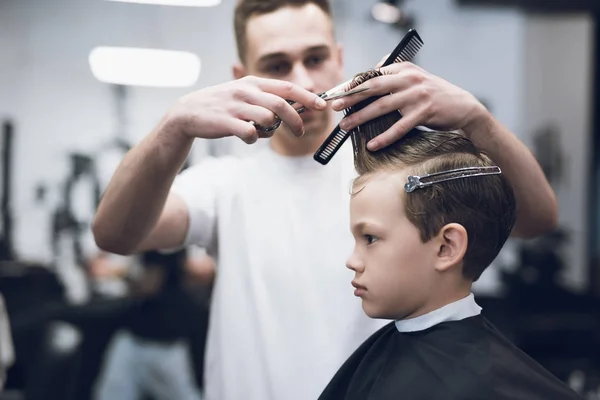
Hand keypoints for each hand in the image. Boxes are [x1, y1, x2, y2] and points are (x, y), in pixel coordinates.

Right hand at [167, 76, 326, 144]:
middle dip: (296, 120)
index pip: (287, 88)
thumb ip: (267, 101)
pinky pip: (250, 133)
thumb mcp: (244, 95)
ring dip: (271, 130)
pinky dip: (254, 138)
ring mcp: (236, 106)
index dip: (307, 97)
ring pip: (268, 119)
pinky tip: (247, 137)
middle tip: (300, 132)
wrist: (189, 112)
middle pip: (281, 105)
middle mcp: (246, 92)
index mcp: (253, 83)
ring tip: (261, 132)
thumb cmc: (223, 105)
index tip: (322, 106)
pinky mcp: (226, 122)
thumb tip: (293, 114)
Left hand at [330, 62, 485, 150]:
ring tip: (346, 126)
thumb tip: (366, 78)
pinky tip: (372, 144)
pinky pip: (399, 127)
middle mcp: (409, 79)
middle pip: (373, 87)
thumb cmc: (433, 94)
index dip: (352, 84)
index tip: (337, 93)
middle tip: (334, 106)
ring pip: (382, 107)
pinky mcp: (424, 112)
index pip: (372, 75)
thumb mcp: (414, 79)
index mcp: (403, 68)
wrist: (463, 106)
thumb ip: (393, 76)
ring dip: (361, 117)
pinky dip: (384, 137)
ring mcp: (417, 95)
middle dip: (351, 97)